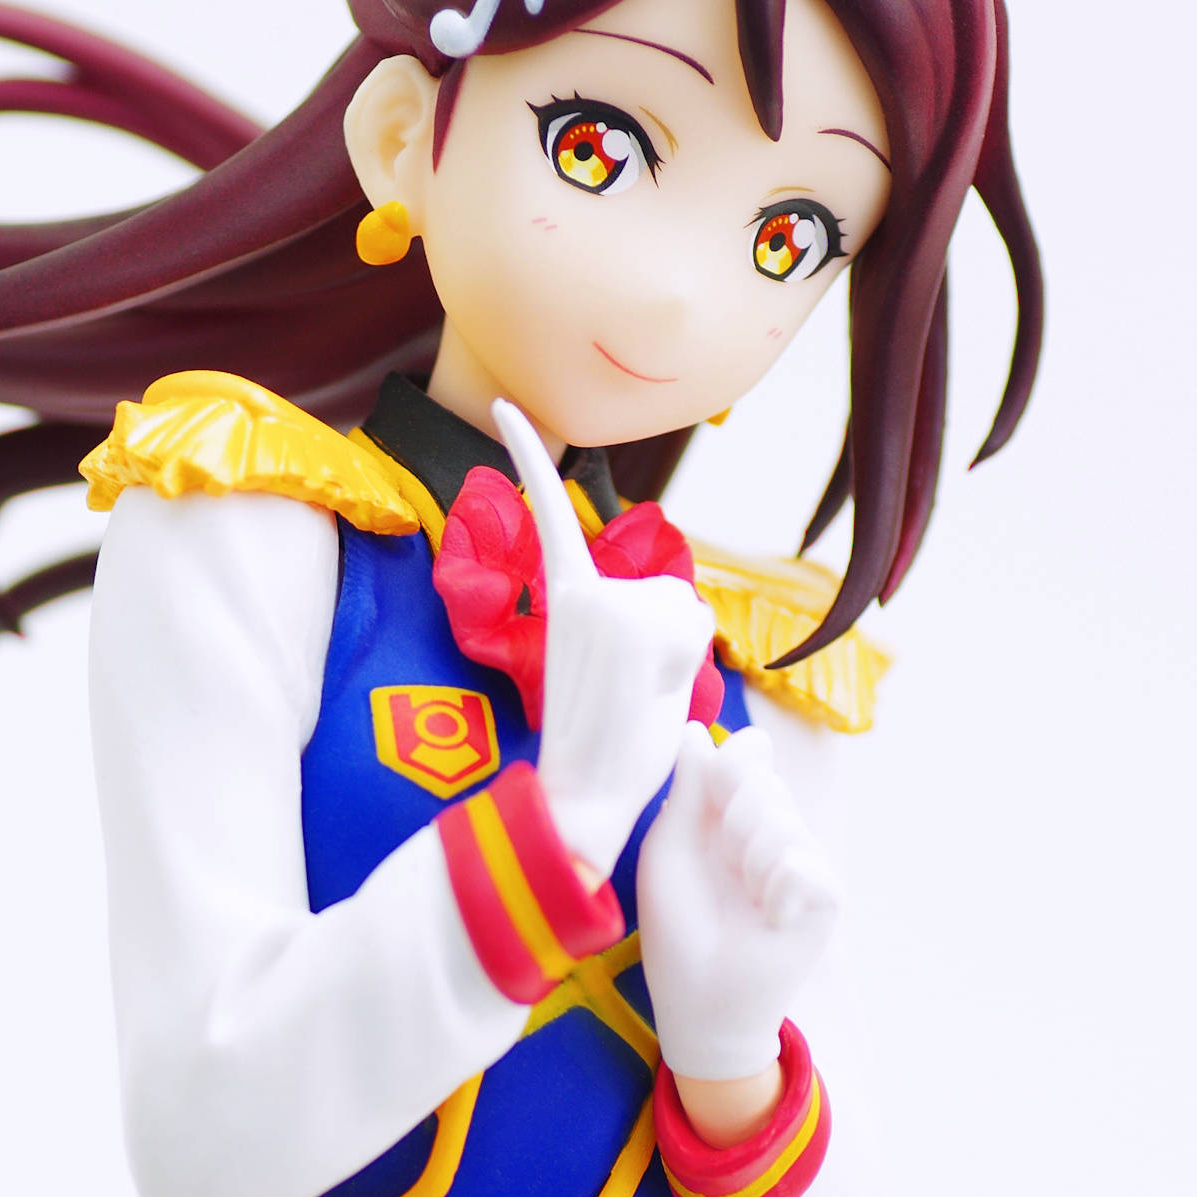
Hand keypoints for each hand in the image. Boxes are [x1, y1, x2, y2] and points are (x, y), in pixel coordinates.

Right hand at [492, 398, 714, 876]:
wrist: (581, 793)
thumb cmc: (600, 741)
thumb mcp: (605, 659)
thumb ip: (628, 619)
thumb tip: (677, 605)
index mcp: (562, 593)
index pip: (547, 511)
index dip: (527, 452)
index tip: (503, 403)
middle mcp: (582, 588)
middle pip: (666, 589)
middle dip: (669, 640)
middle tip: (628, 691)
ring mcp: (609, 604)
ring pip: (684, 610)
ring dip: (679, 658)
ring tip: (637, 697)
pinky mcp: (635, 626)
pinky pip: (693, 628)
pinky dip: (687, 665)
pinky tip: (649, 695)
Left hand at [636, 724, 840, 1080]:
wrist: (700, 1000)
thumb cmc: (680, 927)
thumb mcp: (669, 849)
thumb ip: (687, 789)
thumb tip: (693, 730)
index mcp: (734, 815)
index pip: (749, 754)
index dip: (733, 762)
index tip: (711, 794)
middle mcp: (774, 830)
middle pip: (764, 783)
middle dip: (729, 825)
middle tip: (721, 874)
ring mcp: (804, 860)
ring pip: (782, 821)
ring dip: (746, 864)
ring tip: (742, 902)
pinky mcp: (826, 896)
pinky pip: (801, 863)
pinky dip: (773, 891)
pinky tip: (766, 919)